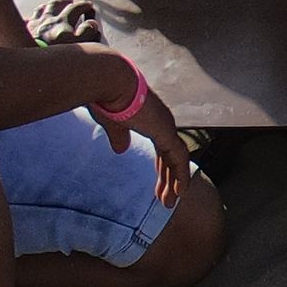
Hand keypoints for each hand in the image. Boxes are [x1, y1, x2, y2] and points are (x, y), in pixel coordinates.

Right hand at [99, 85, 189, 207]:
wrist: (109, 82)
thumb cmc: (106, 98)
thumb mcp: (112, 123)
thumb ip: (119, 136)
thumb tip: (121, 150)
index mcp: (151, 119)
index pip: (162, 148)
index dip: (162, 168)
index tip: (159, 185)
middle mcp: (163, 122)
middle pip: (170, 157)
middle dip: (168, 179)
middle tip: (166, 200)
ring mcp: (167, 126)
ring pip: (177, 160)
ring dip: (174, 183)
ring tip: (170, 203)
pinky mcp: (166, 131)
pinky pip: (179, 158)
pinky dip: (181, 176)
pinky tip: (180, 192)